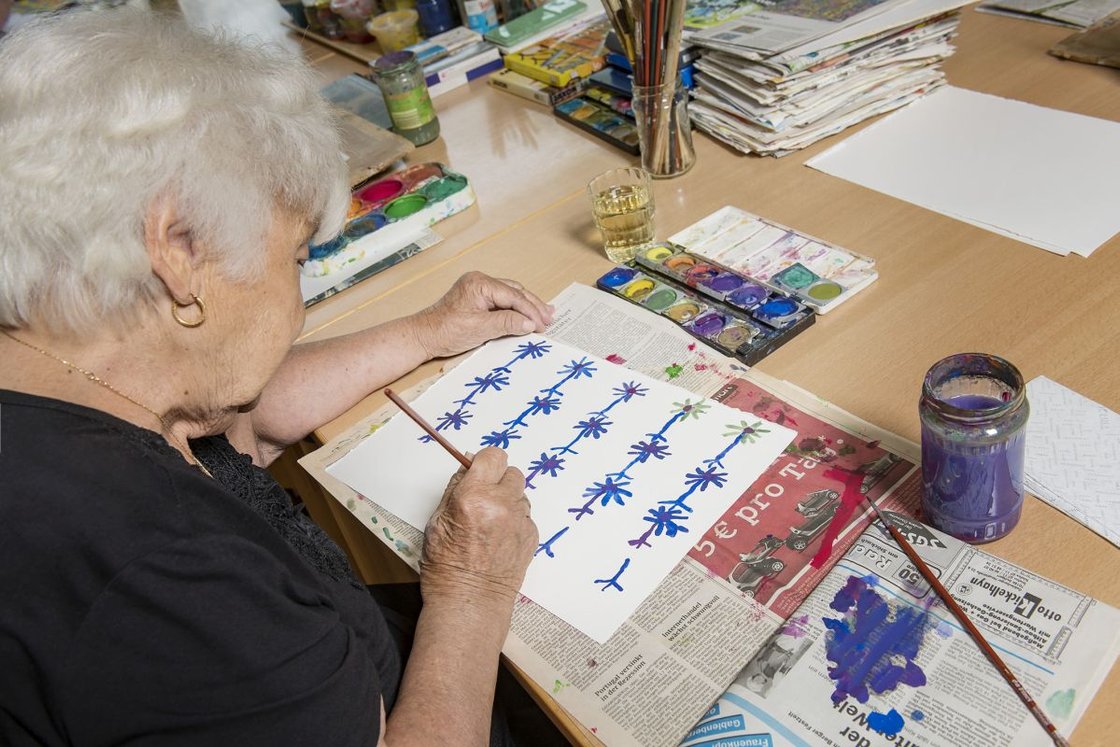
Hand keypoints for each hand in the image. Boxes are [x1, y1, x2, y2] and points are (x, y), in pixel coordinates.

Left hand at [412, 272, 553, 358]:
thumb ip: (507, 323)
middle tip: (549, 318)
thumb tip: (530, 323)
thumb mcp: (480, 329)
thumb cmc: (445, 331)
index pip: (513, 295)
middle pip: (514, 291)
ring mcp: (478, 289)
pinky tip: (525, 315)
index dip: (530, 311)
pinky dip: (515, 309)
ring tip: (544, 315)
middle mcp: (480, 281)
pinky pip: (502, 301)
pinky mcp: (477, 299)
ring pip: (510, 295)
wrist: (423, 336)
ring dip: (526, 306)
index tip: (543, 324)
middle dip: (533, 306)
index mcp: (479, 284)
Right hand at [420, 447, 537, 606]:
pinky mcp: (532, 536)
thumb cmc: (445, 566)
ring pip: (520, 494)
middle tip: (483, 498)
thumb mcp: (436, 521)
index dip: (485, 462)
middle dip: (498, 480)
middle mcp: (501, 505)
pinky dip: (514, 520)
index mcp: (474, 496)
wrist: (469, 602)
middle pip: (512, 472)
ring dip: (507, 500)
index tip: (479, 471)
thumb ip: (455, 488)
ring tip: (490, 522)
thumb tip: (467, 464)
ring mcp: (520, 521)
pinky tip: (499, 538)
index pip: (493, 456)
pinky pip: (525, 516)